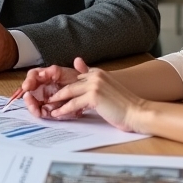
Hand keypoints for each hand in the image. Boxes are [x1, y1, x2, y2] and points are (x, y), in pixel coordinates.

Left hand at [21, 57, 147, 131]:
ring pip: (68, 93)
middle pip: (68, 84)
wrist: (138, 112)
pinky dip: (63, 110)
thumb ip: (92, 81)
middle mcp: (95, 75)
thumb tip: (78, 68)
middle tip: (44, 99)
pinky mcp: (93, 96)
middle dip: (55, 92)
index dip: (61, 85)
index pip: (74, 78)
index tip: (50, 92)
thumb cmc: (124, 104)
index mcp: (97, 72)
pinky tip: (56, 114)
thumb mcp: (106, 89)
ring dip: (55, 101)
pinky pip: (73, 104)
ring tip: (46, 108)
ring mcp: (94, 85)